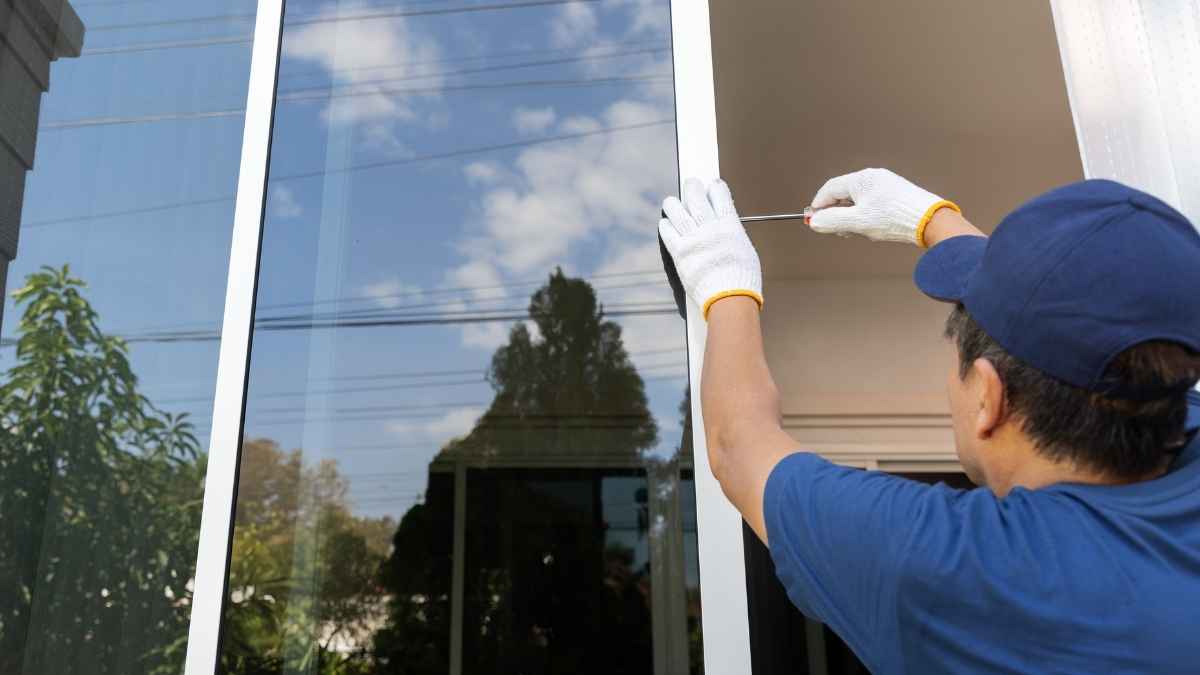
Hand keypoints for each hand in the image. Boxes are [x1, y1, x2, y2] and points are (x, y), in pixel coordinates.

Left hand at [659, 178, 762, 318]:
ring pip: (678, 213)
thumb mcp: (746, 252)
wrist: (729, 297)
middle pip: (697, 199)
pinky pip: (668, 233)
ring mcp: (693, 240)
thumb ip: (733, 237)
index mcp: (729, 227)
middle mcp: (710, 229)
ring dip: (673, 204)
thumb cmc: (742, 280)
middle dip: (693, 188)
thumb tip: (727, 232)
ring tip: (671, 201)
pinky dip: (665, 226)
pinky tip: (665, 222)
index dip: (716, 188)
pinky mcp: (680, 253)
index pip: (721, 198)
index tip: (712, 185)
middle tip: (691, 184)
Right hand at [808, 168, 959, 246]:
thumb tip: (814, 222)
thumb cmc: (894, 218)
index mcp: (861, 179)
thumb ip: (832, 221)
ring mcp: (885, 184)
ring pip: (858, 201)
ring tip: (858, 232)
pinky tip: (872, 228)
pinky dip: (865, 216)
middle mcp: (873, 177)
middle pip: (843, 194)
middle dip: (836, 214)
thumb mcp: (857, 222)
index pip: (830, 189)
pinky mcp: (895, 194)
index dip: (818, 205)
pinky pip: (871, 203)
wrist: (930, 221)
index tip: (813, 221)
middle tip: (836, 230)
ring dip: (851, 217)